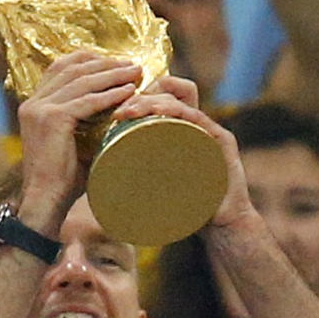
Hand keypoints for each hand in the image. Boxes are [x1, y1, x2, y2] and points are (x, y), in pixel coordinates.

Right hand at [18, 52, 141, 226]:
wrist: (45, 201)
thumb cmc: (61, 181)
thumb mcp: (70, 143)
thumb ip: (84, 123)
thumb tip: (115, 112)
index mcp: (34, 105)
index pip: (59, 68)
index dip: (88, 60)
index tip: (113, 61)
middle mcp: (33, 103)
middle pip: (72, 68)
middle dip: (105, 63)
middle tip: (131, 64)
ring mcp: (41, 110)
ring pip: (81, 80)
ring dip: (111, 75)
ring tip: (135, 73)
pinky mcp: (52, 119)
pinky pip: (87, 101)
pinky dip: (110, 95)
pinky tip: (128, 92)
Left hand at [112, 82, 253, 227]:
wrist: (223, 226)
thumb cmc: (188, 209)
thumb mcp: (155, 189)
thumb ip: (134, 181)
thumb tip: (96, 184)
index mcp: (181, 130)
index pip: (161, 96)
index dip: (138, 95)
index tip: (115, 109)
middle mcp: (196, 125)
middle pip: (170, 92)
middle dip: (142, 95)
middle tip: (120, 111)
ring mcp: (210, 131)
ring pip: (181, 102)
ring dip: (154, 102)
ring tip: (131, 113)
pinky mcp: (222, 142)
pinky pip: (200, 120)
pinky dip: (179, 113)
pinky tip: (161, 115)